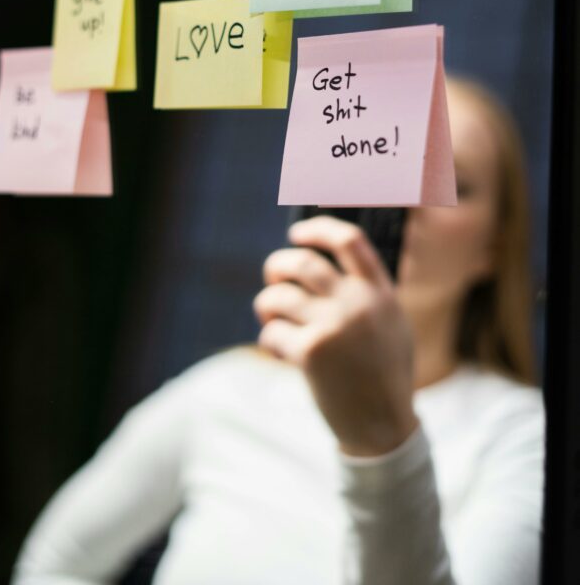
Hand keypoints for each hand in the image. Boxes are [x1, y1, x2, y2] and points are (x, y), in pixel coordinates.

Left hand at [253, 216, 417, 456]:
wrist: (382, 427)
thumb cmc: (382, 374)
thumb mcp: (391, 323)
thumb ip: (366, 292)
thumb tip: (322, 259)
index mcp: (379, 292)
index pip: (349, 241)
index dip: (318, 230)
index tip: (297, 233)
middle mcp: (357, 303)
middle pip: (302, 262)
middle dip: (277, 265)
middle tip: (272, 278)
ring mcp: (333, 326)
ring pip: (278, 296)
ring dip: (266, 305)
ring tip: (270, 319)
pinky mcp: (311, 351)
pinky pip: (272, 333)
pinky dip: (270, 340)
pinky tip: (281, 352)